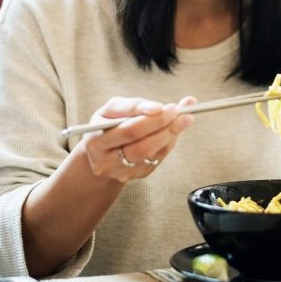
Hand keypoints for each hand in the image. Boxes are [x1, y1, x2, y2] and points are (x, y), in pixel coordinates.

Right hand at [81, 96, 195, 182]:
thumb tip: (161, 106)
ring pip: (151, 154)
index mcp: (96, 141)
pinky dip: (168, 143)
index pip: (127, 131)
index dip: (148, 119)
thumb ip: (134, 106)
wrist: (100, 154)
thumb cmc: (107, 125)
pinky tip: (174, 130)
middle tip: (181, 112)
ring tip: (184, 119)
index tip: (164, 107)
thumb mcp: (111, 111)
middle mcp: (107, 161)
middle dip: (163, 127)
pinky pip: (157, 159)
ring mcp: (122, 172)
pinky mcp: (136, 175)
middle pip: (141, 146)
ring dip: (171, 135)